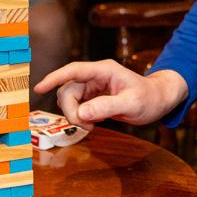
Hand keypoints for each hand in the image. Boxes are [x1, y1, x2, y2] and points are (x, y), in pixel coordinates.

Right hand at [33, 61, 188, 128]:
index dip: (54, 78)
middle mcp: (95, 76)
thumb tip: (82, 113)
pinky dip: (80, 117)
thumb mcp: (132, 103)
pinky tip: (93, 123)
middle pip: (68, 90)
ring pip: (70, 100)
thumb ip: (107, 107)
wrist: (158, 101)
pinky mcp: (93, 98)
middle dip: (71, 110)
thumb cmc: (148, 98)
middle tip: (86, 126)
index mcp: (104, 70)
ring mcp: (93, 87)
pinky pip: (77, 106)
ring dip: (75, 115)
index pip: (73, 71)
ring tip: (92, 125)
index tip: (38, 89)